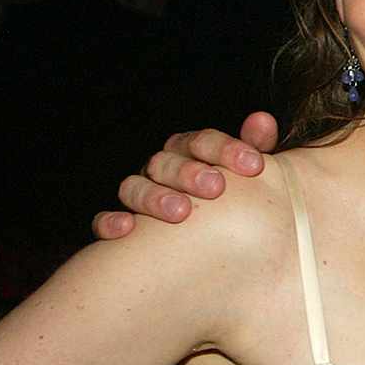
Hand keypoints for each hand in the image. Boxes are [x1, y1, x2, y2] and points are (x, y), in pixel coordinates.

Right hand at [92, 112, 279, 238]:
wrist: (206, 244)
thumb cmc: (230, 202)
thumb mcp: (244, 176)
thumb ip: (254, 148)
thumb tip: (263, 121)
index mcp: (190, 154)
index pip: (202, 141)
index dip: (226, 150)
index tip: (254, 165)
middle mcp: (160, 169)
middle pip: (167, 161)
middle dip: (191, 172)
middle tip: (216, 187)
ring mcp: (137, 195)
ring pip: (134, 187)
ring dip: (156, 197)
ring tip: (180, 213)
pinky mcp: (116, 225)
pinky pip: (102, 220)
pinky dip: (110, 222)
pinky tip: (126, 229)